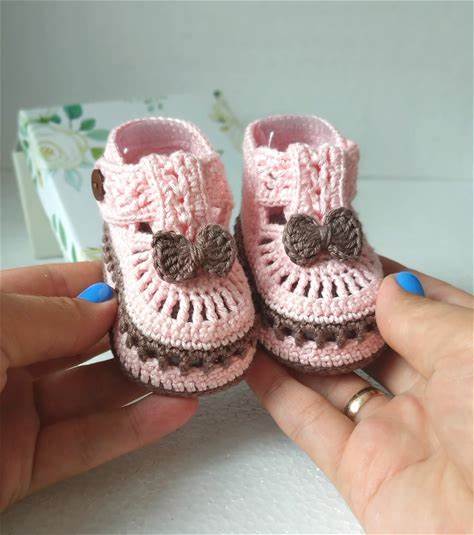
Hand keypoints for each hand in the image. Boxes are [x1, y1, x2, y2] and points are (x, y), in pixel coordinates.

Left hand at [0, 262, 197, 510]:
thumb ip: (50, 315)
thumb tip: (106, 306)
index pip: (57, 287)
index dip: (105, 281)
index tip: (156, 278)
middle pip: (81, 341)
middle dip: (134, 332)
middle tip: (187, 323)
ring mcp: (11, 414)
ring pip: (92, 394)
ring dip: (144, 382)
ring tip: (194, 366)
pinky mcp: (21, 467)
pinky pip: (86, 444)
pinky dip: (133, 429)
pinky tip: (173, 410)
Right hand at [246, 258, 472, 532]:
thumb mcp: (473, 353)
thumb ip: (424, 317)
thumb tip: (389, 287)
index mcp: (472, 361)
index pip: (422, 306)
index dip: (384, 277)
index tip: (347, 255)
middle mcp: (435, 394)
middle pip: (371, 340)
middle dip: (334, 309)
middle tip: (298, 279)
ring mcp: (395, 431)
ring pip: (334, 378)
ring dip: (298, 347)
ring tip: (266, 311)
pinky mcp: (361, 469)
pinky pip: (310, 423)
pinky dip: (278, 393)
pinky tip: (256, 363)